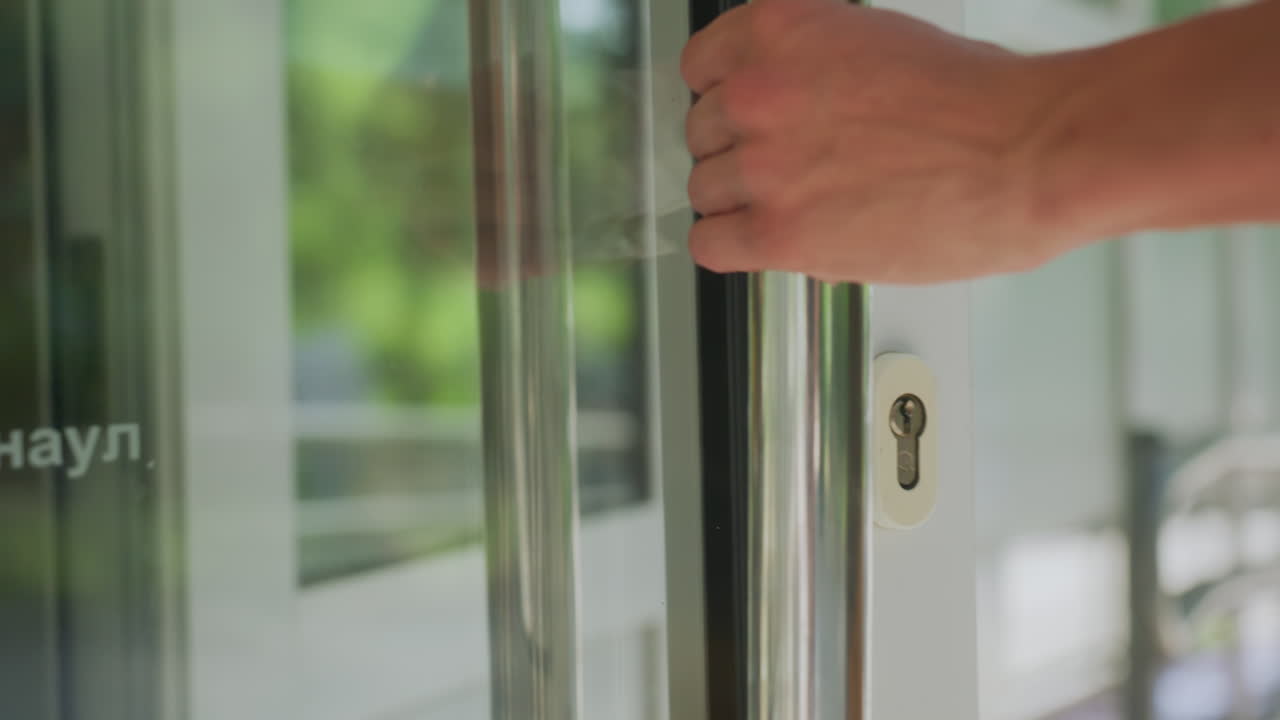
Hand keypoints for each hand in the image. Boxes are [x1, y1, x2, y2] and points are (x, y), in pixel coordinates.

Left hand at [682, 0, 1072, 283]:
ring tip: (792, 206)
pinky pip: (710, 244)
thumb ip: (811, 62)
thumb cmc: (977, 102)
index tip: (742, 118)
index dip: (725, 99)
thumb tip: (786, 93)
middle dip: (738, 150)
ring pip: (704, 190)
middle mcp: (758, 91)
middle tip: (784, 167)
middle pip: (702, 132)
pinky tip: (766, 241)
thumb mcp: (876, 38)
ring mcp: (764, 164)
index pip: (701, 67)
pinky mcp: (779, 233)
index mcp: (780, 28)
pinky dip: (731, 246)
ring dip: (740, 201)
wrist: (1026, 153)